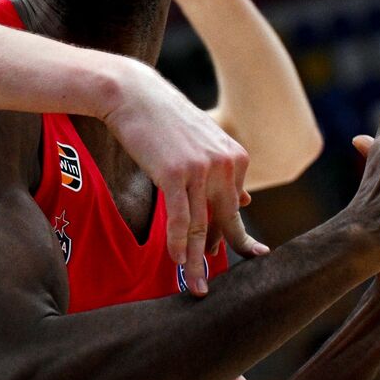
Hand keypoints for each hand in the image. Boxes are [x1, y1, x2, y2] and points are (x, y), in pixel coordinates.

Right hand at [103, 59, 267, 292]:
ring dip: (197, 262)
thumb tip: (246, 202)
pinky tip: (177, 262)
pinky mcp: (175, 174)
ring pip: (203, 227)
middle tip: (211, 283)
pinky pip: (182, 219)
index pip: (234, 206)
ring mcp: (201, 170)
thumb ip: (223, 173)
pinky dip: (179, 244)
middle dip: (222, 254)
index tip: (231, 255)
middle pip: (226, 221)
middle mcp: (225, 164)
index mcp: (236, 157)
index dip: (228, 233)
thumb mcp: (202, 142)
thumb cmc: (163, 118)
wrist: (133, 92)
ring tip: (195, 287)